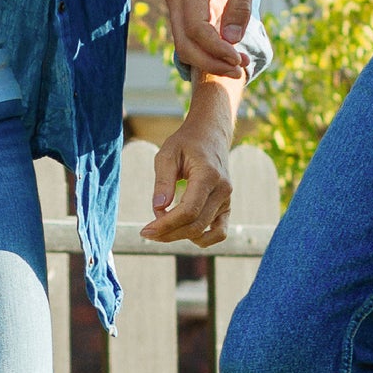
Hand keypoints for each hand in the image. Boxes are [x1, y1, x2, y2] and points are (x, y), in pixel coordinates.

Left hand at [140, 74, 241, 246]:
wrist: (210, 134)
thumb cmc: (186, 142)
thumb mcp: (168, 154)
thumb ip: (163, 181)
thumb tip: (158, 209)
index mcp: (208, 175)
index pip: (188, 211)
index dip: (166, 225)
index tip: (146, 230)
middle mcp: (222, 190)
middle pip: (195, 225)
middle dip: (168, 233)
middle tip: (147, 232)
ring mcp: (227, 199)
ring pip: (205, 232)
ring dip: (180, 236)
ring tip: (162, 229)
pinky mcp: (226, 206)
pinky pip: (219, 232)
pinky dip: (202, 238)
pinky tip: (182, 232)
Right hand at [164, 0, 263, 76]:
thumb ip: (241, 6)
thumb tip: (231, 41)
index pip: (196, 28)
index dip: (216, 50)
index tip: (240, 59)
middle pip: (184, 43)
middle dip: (211, 62)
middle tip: (241, 69)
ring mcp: (177, 3)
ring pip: (183, 45)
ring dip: (209, 61)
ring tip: (239, 65)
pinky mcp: (184, 11)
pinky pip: (189, 39)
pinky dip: (206, 53)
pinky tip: (229, 57)